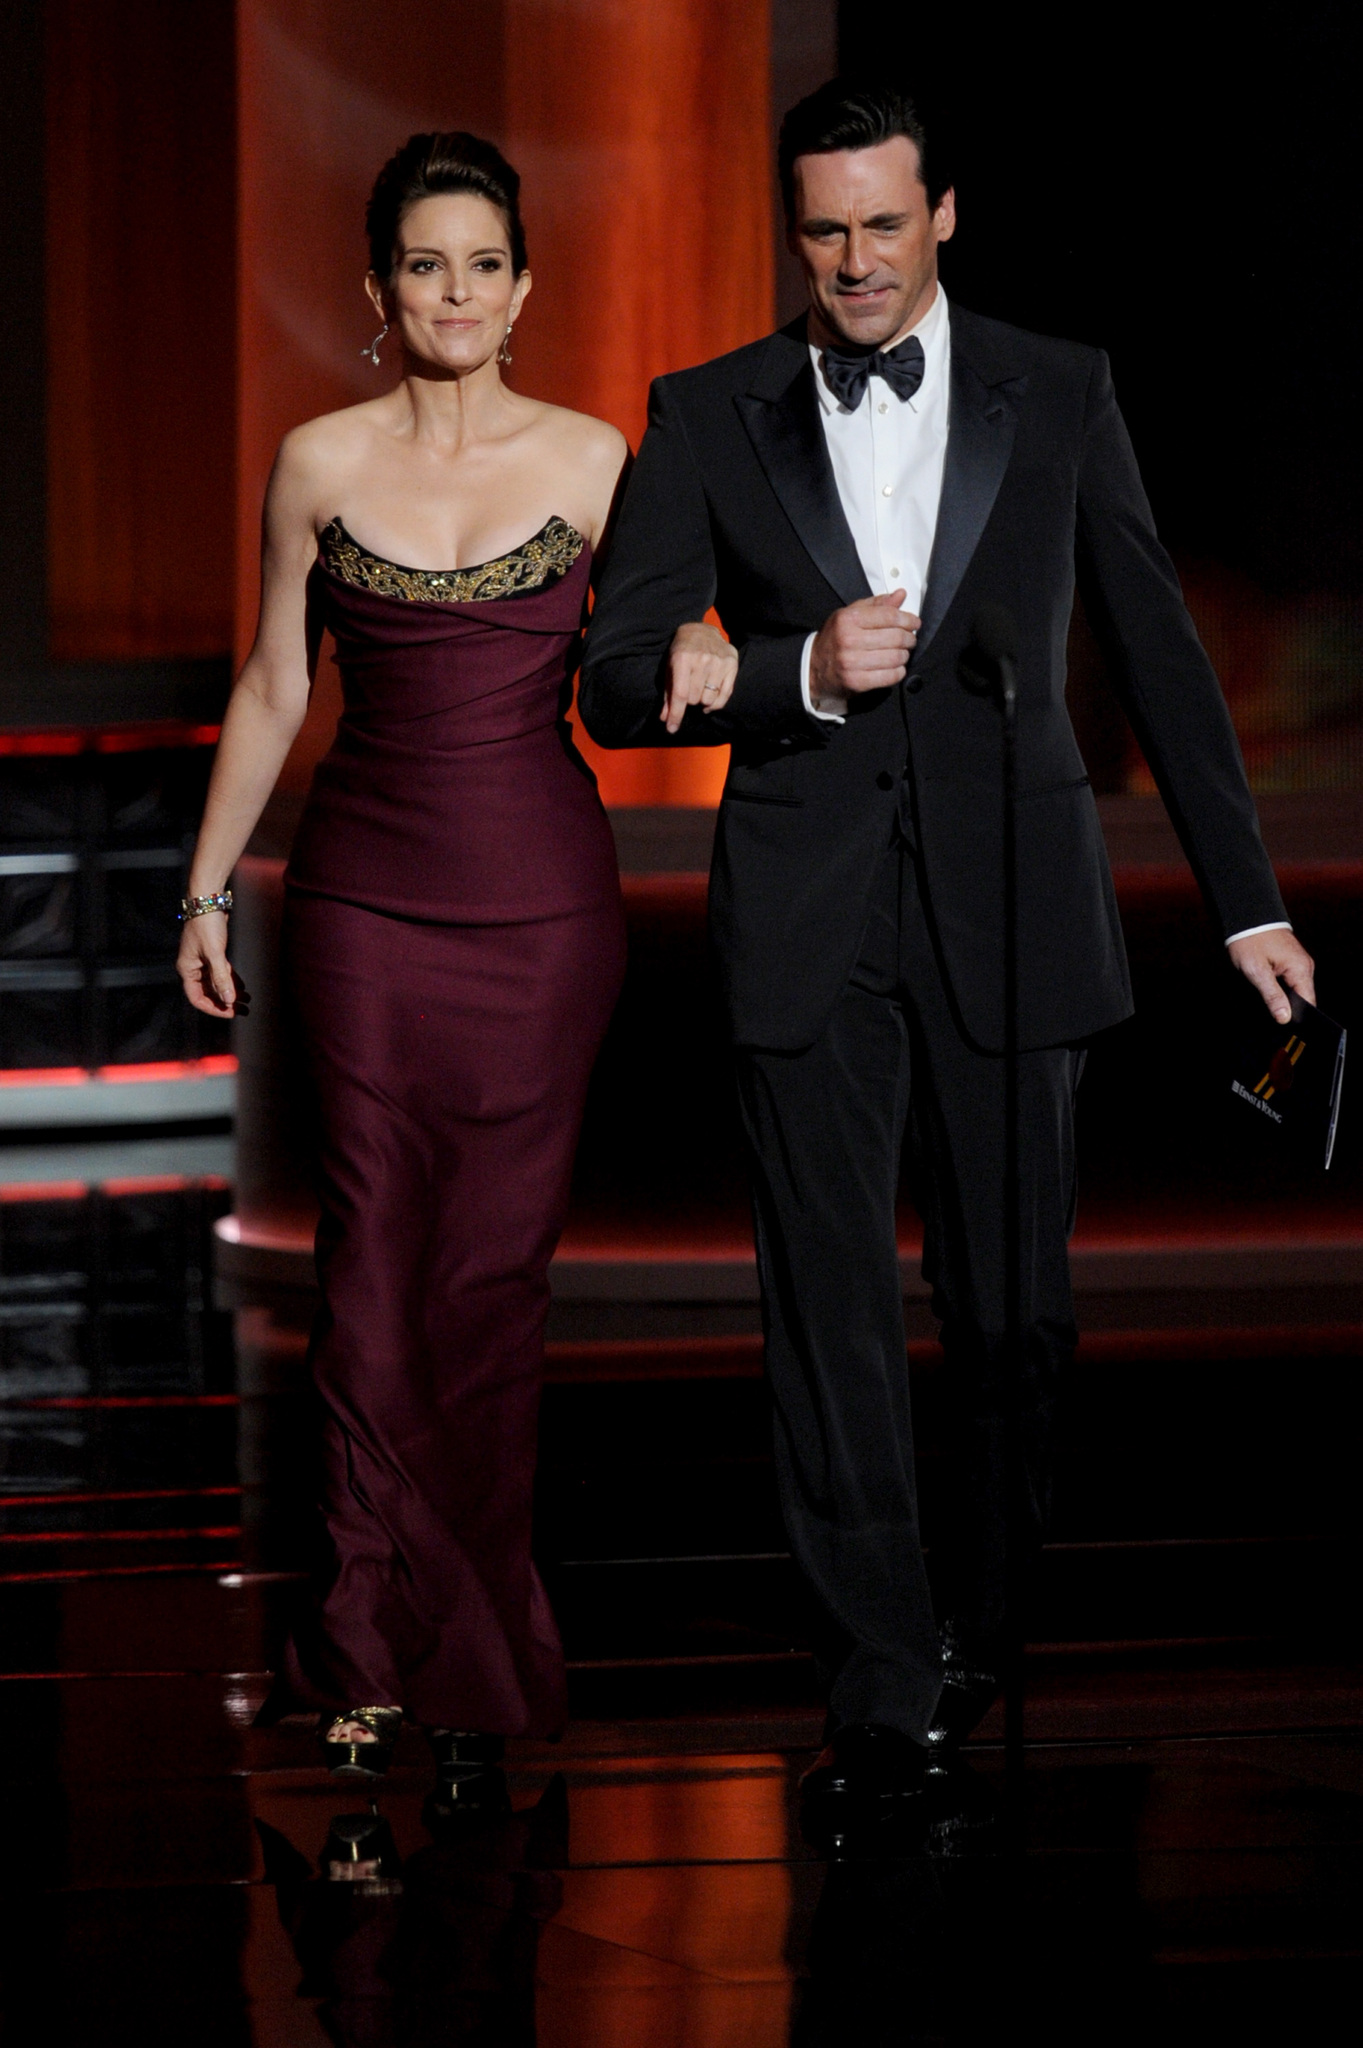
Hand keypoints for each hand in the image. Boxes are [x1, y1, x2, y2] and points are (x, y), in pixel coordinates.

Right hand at [177, 913, 249, 1017]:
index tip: (230, 1012)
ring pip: (216, 983)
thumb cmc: (207, 924)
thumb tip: (229, 1000)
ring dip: (231, 992)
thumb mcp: (215, 953)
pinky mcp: (212, 953)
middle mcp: (193, 968)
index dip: (214, 1008)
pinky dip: (231, 980)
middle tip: (244, 1010)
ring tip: (247, 1001)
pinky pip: (221, 973)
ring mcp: (202, 960)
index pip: (198, 998)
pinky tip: (243, 987)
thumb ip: (221, 978)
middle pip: (208, 993)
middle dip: (226, 1002)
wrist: (208, 900)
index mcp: (187, 970)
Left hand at [661, 621, 737, 734]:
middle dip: (690, 701)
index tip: (672, 729)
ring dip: (703, 700)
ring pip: (709, 699)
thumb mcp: (670, 668)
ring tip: (700, 690)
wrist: (700, 630)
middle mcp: (702, 660)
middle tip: (689, 690)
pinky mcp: (732, 663)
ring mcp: (719, 662)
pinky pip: (725, 695)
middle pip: (695, 699)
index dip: (676, 714)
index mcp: (682, 659)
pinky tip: (709, 701)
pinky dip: (715, 704)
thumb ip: (668, 694)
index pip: (680, 694)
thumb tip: (665, 718)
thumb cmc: (681, 651)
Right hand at [809, 591, 919, 712]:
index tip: (915, 623)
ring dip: (905, 655)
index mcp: (848, 619)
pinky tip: (896, 667)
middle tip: (911, 639)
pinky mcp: (856, 682)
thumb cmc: (836, 638)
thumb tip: (900, 595)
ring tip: (902, 653)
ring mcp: (852, 663)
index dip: (908, 619)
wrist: (814, 667)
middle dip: (909, 638)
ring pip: (895, 657)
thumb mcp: (851, 614)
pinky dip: (899, 672)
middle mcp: (849, 640)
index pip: (889, 616)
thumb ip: (877, 605)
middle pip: (896, 637)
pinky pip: (890, 677)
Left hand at [1226, 927, 1314, 1023]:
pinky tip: (1267, 988)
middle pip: (1302, 998)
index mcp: (1300, 969)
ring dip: (1282, 997)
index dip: (1296, 1016)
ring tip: (1265, 997)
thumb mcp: (1257, 972)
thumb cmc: (1250, 940)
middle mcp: (1304, 966)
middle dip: (1287, 1008)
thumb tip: (1284, 1017)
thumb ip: (1272, 996)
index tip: (1283, 1025)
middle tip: (1269, 1013)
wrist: (1246, 917)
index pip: (1308, 1003)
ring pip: (1295, 990)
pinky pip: (1290, 981)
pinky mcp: (1290, 961)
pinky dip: (1280, 988)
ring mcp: (1298, 963)